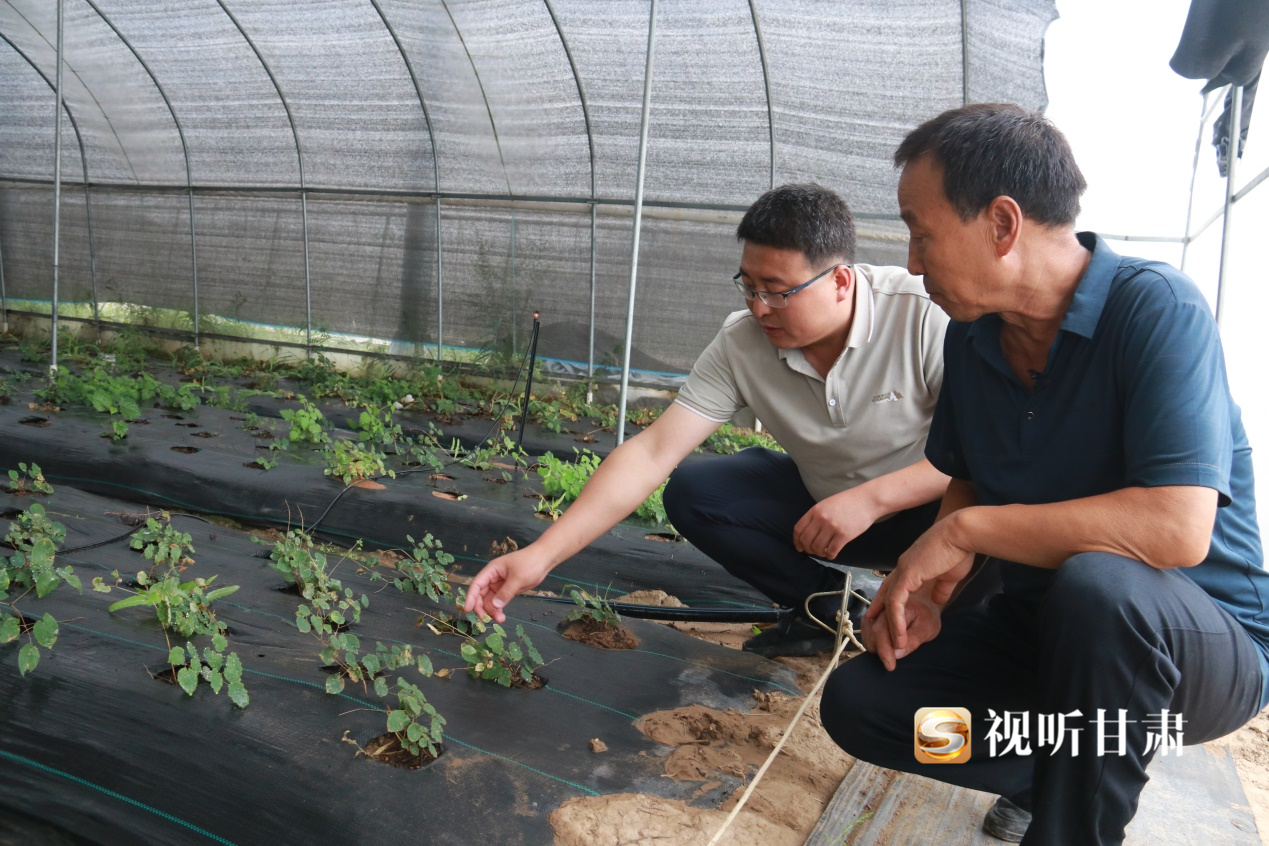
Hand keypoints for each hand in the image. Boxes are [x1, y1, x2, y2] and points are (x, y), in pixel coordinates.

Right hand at [463, 547, 552, 623]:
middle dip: (481, 607)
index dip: (470, 597)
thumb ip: (506, 592)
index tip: (467, 610)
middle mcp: (493, 578)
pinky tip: (501, 617)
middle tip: (485, 619)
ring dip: (492, 611)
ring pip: (490, 600)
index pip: (476, 584)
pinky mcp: (507, 590)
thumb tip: (494, 606)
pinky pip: (499, 602)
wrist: (544, 560)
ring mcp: (500, 585)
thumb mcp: (518, 578)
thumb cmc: (529, 563)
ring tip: (500, 620)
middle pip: (481, 595)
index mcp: (492, 571)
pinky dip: (499, 609)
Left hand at [793, 487, 879, 559]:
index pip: (798, 529)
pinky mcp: (844, 536)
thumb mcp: (827, 504)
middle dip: (806, 549)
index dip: (796, 540)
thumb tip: (807, 532)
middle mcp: (822, 519)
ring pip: (818, 548)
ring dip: (818, 553)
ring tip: (823, 552)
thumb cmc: (848, 501)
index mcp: (815, 510)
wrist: (867, 500)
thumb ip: (816, 516)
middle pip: (806, 540)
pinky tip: (831, 554)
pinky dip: (829, 555)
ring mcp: (833, 528)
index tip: (799, 546)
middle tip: (811, 551)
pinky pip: (832, 551)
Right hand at [862, 584, 942, 670]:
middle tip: (891, 663)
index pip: (883, 630)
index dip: (885, 650)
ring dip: (875, 648)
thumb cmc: (926, 614)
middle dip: (880, 651)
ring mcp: (874, 610)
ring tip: (888, 656)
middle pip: (872, 632)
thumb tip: (897, 654)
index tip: (891, 665)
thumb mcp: (928, 627)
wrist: (922, 600)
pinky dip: (872, 642)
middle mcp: (881, 605)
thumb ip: (914, 640)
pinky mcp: (871, 615)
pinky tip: (882, 648)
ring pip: (867, 632)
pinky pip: (866, 631)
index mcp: (896, 605)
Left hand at [867, 515, 974, 661]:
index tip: (880, 620)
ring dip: (890, 627)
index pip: (892, 587)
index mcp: (911, 565)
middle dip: (881, 619)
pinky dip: (896, 621)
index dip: (884, 604)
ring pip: (888, 604)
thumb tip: (937, 599)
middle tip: (880, 639)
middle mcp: (902, 567)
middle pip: (885, 596)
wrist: (962, 533)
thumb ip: (941, 587)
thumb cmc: (960, 550)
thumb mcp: (949, 574)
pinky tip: (899, 636)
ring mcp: (902, 570)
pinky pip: (896, 603)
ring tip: (894, 646)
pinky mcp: (907, 574)